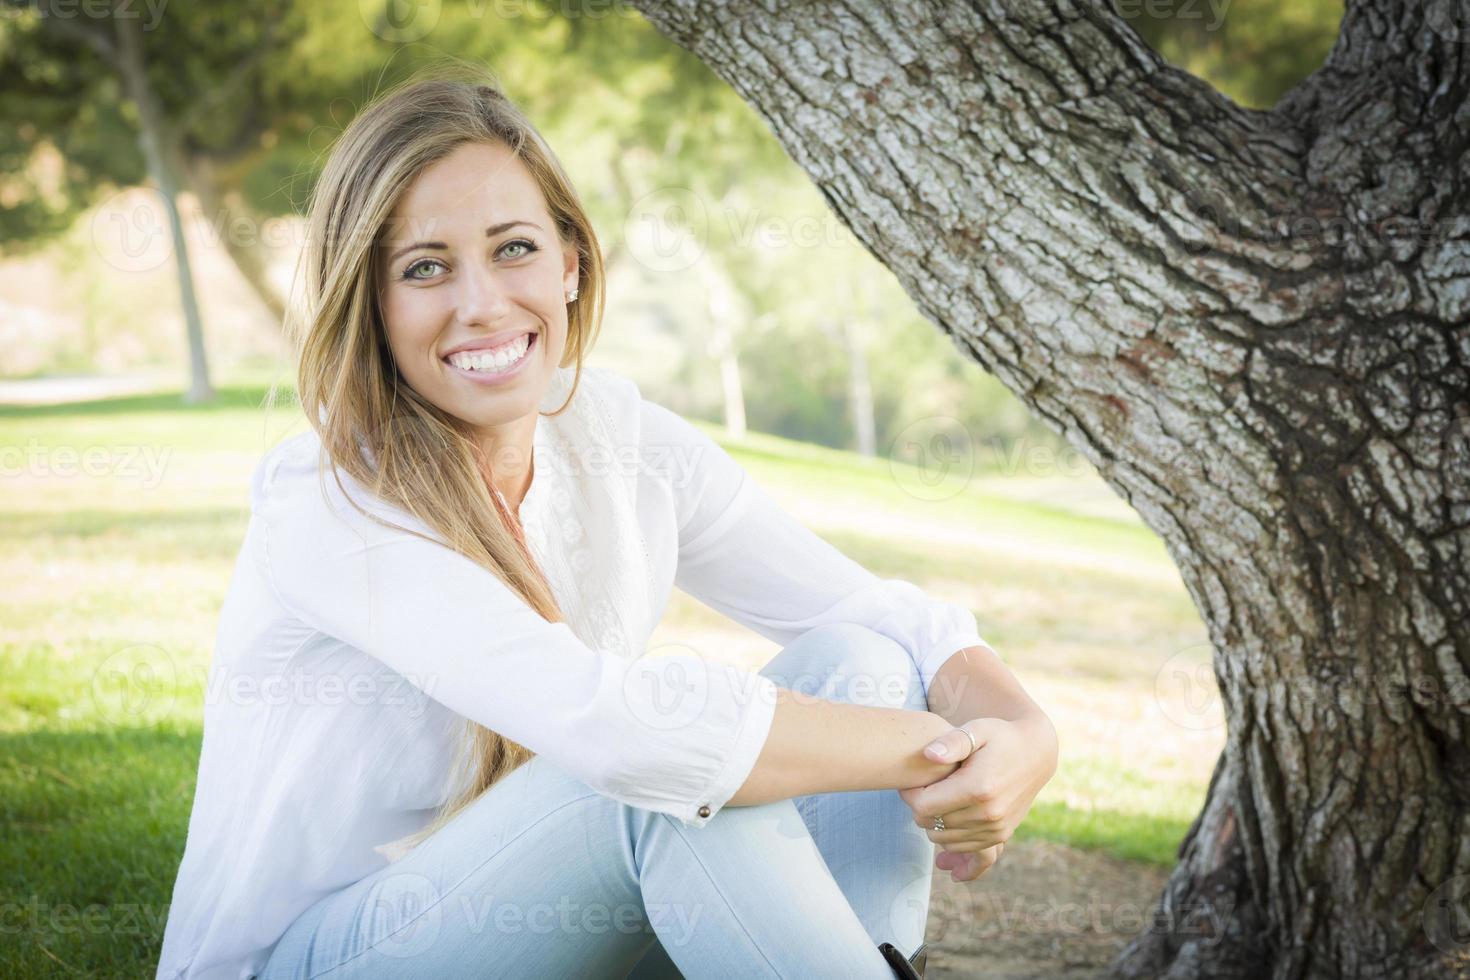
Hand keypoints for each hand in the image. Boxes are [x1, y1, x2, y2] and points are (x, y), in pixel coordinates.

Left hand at [898, 712, 1057, 882]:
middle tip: (919, 792)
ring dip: (934, 827)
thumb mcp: (977, 730)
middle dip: (920, 809)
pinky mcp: (1002, 835)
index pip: (924, 806)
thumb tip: (928, 755)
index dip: (909, 795)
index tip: (908, 783)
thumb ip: (952, 741)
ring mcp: (996, 828)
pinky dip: (953, 849)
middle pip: (933, 825)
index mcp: (978, 788)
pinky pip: (967, 851)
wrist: (1035, 753)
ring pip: (946, 841)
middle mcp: (988, 813)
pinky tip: (944, 862)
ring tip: (932, 804)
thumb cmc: (1000, 737)